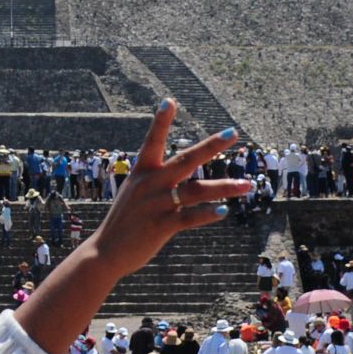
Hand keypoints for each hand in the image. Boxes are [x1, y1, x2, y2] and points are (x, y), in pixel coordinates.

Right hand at [79, 102, 250, 280]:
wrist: (105, 252)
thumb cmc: (124, 222)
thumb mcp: (135, 194)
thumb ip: (160, 184)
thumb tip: (190, 180)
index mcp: (141, 172)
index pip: (152, 141)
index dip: (160, 121)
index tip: (169, 101)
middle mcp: (149, 184)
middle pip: (185, 160)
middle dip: (211, 145)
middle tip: (232, 132)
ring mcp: (156, 204)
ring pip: (196, 191)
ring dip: (224, 187)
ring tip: (248, 185)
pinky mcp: (161, 226)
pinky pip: (189, 217)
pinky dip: (208, 213)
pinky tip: (224, 210)